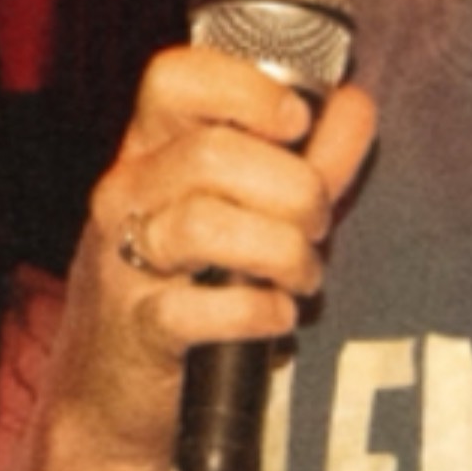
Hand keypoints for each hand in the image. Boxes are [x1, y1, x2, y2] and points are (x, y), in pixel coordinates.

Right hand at [47, 47, 377, 468]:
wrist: (114, 392)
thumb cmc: (193, 283)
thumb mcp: (249, 208)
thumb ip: (309, 156)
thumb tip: (356, 103)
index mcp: (150, 148)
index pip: (172, 79)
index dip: (244, 88)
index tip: (296, 121)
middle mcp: (126, 194)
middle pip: (212, 154)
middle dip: (294, 188)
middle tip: (317, 222)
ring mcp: (123, 261)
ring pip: (207, 225)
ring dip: (284, 251)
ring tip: (302, 274)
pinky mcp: (137, 329)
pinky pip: (205, 308)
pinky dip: (260, 311)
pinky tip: (277, 316)